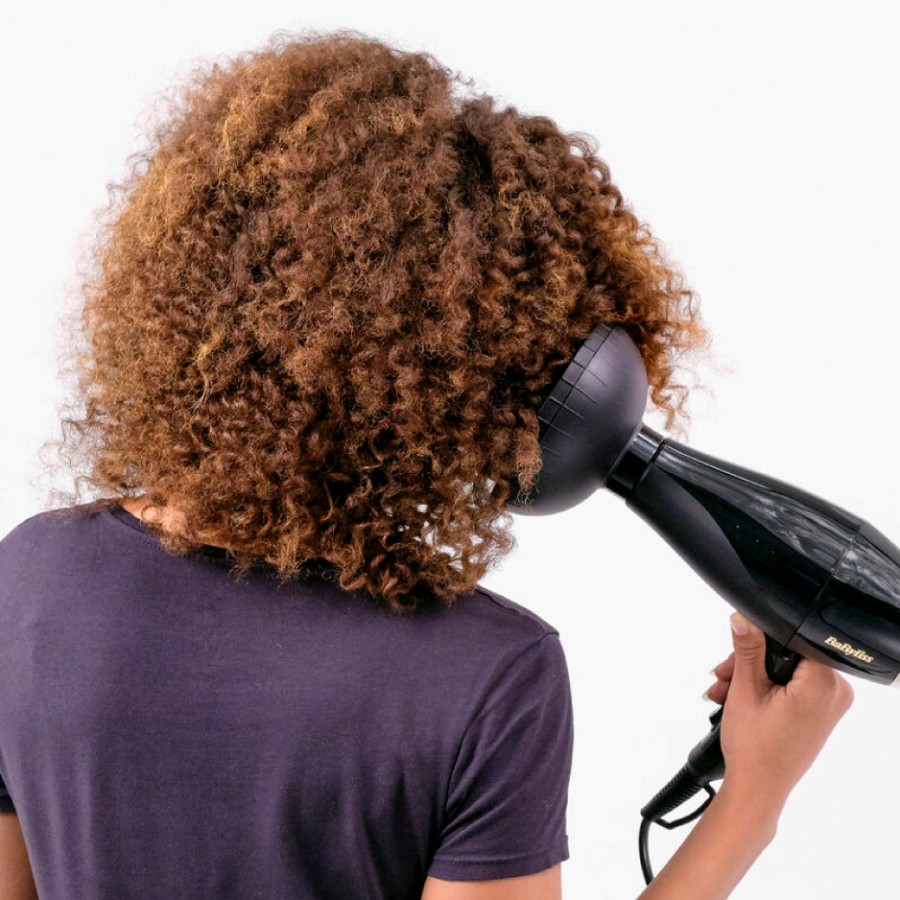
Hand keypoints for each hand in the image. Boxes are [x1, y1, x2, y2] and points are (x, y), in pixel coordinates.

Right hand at [708, 613, 854, 807]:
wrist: (758, 788)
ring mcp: (828, 704)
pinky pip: (791, 686)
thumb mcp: (746, 689)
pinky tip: (736, 697)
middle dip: (748, 661)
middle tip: (723, 674)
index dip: (761, 639)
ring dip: (750, 676)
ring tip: (723, 690)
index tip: (737, 648)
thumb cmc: (755, 747)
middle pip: (786, 654)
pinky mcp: (818, 713)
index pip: (794, 637)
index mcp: (825, 683)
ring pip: (784, 670)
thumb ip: (747, 648)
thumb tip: (743, 616)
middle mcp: (835, 692)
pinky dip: (764, 688)